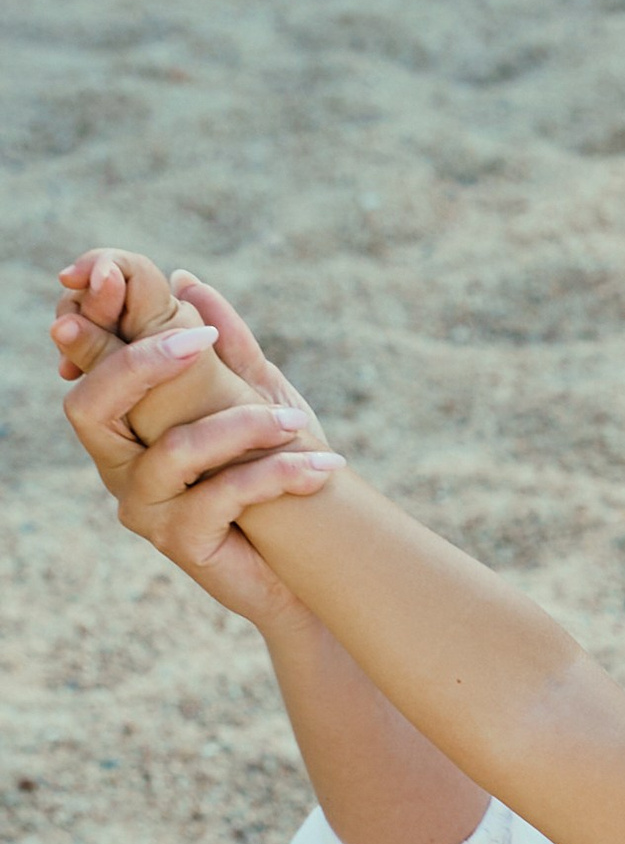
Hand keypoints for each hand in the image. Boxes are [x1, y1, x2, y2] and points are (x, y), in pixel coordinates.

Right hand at [56, 265, 340, 631]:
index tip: (112, 270)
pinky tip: (319, 467)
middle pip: (90, 405)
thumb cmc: (278, 481)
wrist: (308, 573)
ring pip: (174, 451)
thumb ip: (225, 348)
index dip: (91, 314)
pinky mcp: (181, 545)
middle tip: (202, 337)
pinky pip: (221, 498)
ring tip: (295, 423)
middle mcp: (119, 464)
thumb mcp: (257, 402)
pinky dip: (275, 475)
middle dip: (140, 362)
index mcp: (125, 422)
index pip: (87, 359)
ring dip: (241, 426)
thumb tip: (187, 280)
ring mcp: (145, 507)